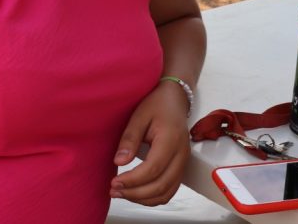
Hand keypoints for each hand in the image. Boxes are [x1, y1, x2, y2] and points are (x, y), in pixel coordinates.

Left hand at [110, 82, 190, 205]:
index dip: (132, 180)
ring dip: (143, 198)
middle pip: (160, 186)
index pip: (153, 169)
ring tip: (121, 193)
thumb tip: (119, 162)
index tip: (114, 182)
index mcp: (171, 140)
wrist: (174, 100)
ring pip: (165, 193)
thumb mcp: (139, 116)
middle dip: (135, 193)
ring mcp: (183, 163)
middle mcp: (181, 155)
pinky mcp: (180, 168)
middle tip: (114, 190)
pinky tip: (135, 192)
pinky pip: (169, 191)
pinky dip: (152, 197)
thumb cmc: (157, 104)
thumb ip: (130, 139)